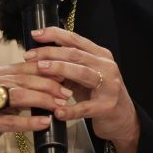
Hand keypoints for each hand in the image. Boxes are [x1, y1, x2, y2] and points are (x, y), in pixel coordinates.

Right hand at [0, 62, 71, 152]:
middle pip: (22, 81)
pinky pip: (9, 120)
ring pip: (17, 97)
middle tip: (66, 94)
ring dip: (42, 101)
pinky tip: (44, 122)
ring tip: (59, 106)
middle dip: (48, 87)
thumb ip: (21, 90)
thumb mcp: (3, 102)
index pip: (22, 68)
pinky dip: (29, 121)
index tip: (65, 78)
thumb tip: (53, 83)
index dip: (46, 72)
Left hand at [23, 26, 140, 152]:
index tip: (35, 34)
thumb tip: (39, 56)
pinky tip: (57, 112)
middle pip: (75, 54)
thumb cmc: (98, 94)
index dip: (54, 34)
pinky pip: (85, 107)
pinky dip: (70, 110)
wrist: (123, 118)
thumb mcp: (85, 75)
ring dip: (59, 69)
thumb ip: (68, 65)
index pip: (75, 39)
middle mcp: (106, 66)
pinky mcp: (107, 106)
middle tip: (29, 55)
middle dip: (49, 52)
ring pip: (81, 72)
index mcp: (100, 55)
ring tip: (40, 69)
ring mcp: (109, 86)